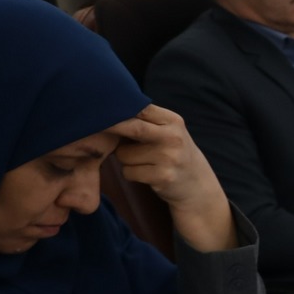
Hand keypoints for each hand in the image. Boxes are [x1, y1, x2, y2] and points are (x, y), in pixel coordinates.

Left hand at [107, 105, 233, 250]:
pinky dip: (131, 174)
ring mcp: (169, 157)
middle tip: (96, 128)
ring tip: (142, 161)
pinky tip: (145, 174)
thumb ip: (144, 121)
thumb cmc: (172, 153)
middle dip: (111, 128)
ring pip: (124, 154)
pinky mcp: (162, 177)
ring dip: (125, 159)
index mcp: (173, 120)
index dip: (118, 110)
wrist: (197, 185)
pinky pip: (128, 172)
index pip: (139, 108)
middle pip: (132, 128)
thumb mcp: (167, 132)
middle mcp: (173, 137)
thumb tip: (105, 112)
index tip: (102, 112)